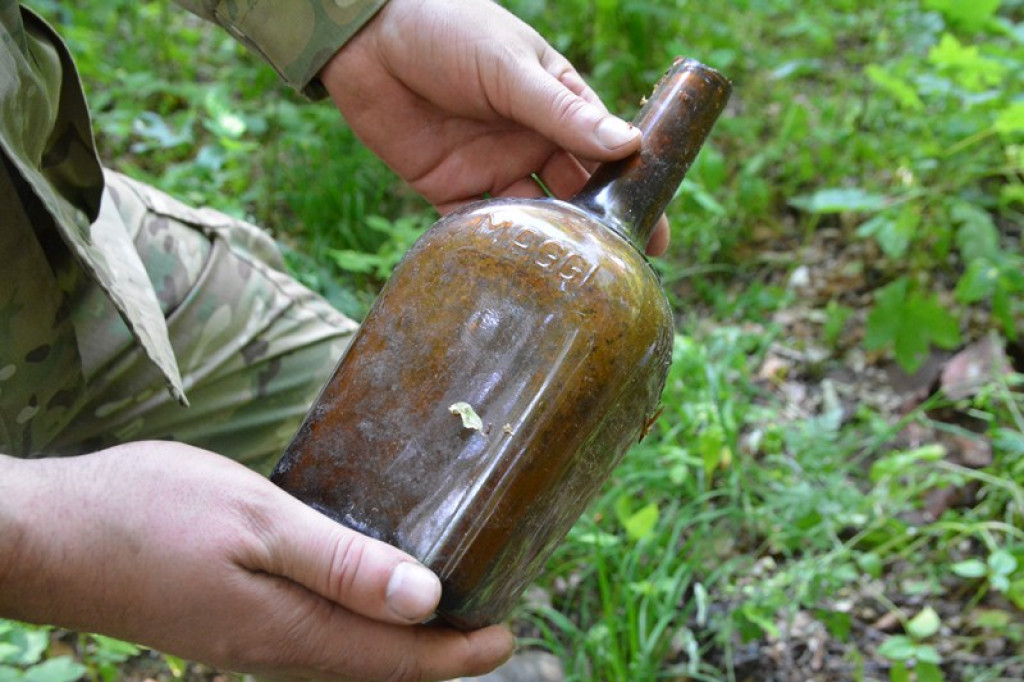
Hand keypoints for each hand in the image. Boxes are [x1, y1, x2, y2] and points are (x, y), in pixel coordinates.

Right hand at [0, 444, 513, 680]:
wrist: (49, 536)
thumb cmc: (147, 514)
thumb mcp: (257, 523)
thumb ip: (341, 563)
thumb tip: (424, 596)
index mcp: (289, 631)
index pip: (394, 659)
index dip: (457, 654)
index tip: (509, 634)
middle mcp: (272, 649)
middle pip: (374, 666)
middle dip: (437, 652)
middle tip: (489, 617)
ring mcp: (246, 641)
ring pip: (344, 656)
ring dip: (397, 640)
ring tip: (442, 608)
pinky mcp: (226, 623)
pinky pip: (311, 638)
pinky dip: (354, 625)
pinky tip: (362, 594)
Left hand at [319, 0, 668, 255]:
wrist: (366, 36)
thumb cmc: (448, 30)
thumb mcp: (511, 68)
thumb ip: (562, 113)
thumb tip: (629, 146)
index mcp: (556, 105)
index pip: (605, 155)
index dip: (632, 193)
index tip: (656, 233)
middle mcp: (528, 141)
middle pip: (573, 196)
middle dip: (596, 232)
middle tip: (617, 274)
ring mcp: (490, 167)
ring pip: (529, 217)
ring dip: (545, 243)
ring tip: (566, 281)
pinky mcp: (448, 188)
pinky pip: (475, 227)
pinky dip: (491, 249)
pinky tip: (509, 273)